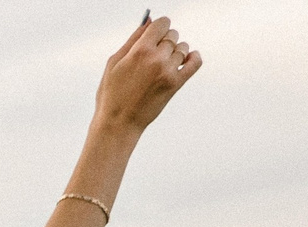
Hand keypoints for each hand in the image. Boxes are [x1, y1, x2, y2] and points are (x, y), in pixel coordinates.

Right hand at [96, 15, 199, 131]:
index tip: (156, 33)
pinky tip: (188, 58)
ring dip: (175, 52)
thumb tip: (148, 22)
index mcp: (139, 50)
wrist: (118, 123)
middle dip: (165, 41)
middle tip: (154, 54)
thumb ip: (132, 40)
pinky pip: (195, 62)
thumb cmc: (112, 94)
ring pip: (183, 48)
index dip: (159, 27)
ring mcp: (168, 71)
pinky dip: (194, 57)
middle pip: (172, 35)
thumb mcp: (114, 64)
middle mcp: (156, 58)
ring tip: (162, 64)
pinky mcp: (176, 83)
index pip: (162, 23)